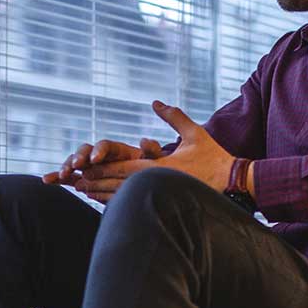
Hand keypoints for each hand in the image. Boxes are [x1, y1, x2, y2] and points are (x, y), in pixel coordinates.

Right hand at [42, 137, 168, 186]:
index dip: (99, 150)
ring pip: (73, 163)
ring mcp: (89, 167)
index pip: (104, 145)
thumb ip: (150, 151)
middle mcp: (100, 156)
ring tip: (63, 175)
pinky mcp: (82, 179)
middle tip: (78, 165)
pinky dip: (57, 177)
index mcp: (116, 150)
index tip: (96, 159)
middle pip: (85, 151)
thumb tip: (147, 141)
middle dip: (80, 157)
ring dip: (66, 166)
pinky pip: (67, 177)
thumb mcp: (152, 162)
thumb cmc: (148, 172)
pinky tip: (46, 180)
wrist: (142, 185)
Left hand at [73, 100, 234, 201]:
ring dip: (102, 194)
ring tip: (84, 192)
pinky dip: (117, 203)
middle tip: (75, 181)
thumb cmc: (213, 158)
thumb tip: (155, 102)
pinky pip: (136, 205)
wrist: (232, 182)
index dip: (101, 168)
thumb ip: (173, 116)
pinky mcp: (164, 204)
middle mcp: (155, 185)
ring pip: (124, 198)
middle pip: (117, 185)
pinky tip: (106, 202)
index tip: (85, 166)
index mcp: (159, 168)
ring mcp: (159, 196)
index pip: (123, 168)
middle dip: (95, 182)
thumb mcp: (194, 132)